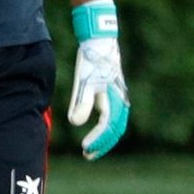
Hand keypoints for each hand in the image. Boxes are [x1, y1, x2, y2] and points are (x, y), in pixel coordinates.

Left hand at [67, 0, 129, 160]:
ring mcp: (117, 95)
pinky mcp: (112, 89)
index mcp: (115, 100)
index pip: (108, 127)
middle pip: (115, 128)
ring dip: (105, 135)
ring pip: (115, 122)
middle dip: (102, 143)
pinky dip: (106, 124)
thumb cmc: (92, 60)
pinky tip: (97, 126)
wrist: (99, 39)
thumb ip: (81, 102)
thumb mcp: (84, 80)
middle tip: (88, 155)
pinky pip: (112, 113)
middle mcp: (119, 100)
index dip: (98, 140)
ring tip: (92, 146)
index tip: (85, 149)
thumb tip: (74, 123)